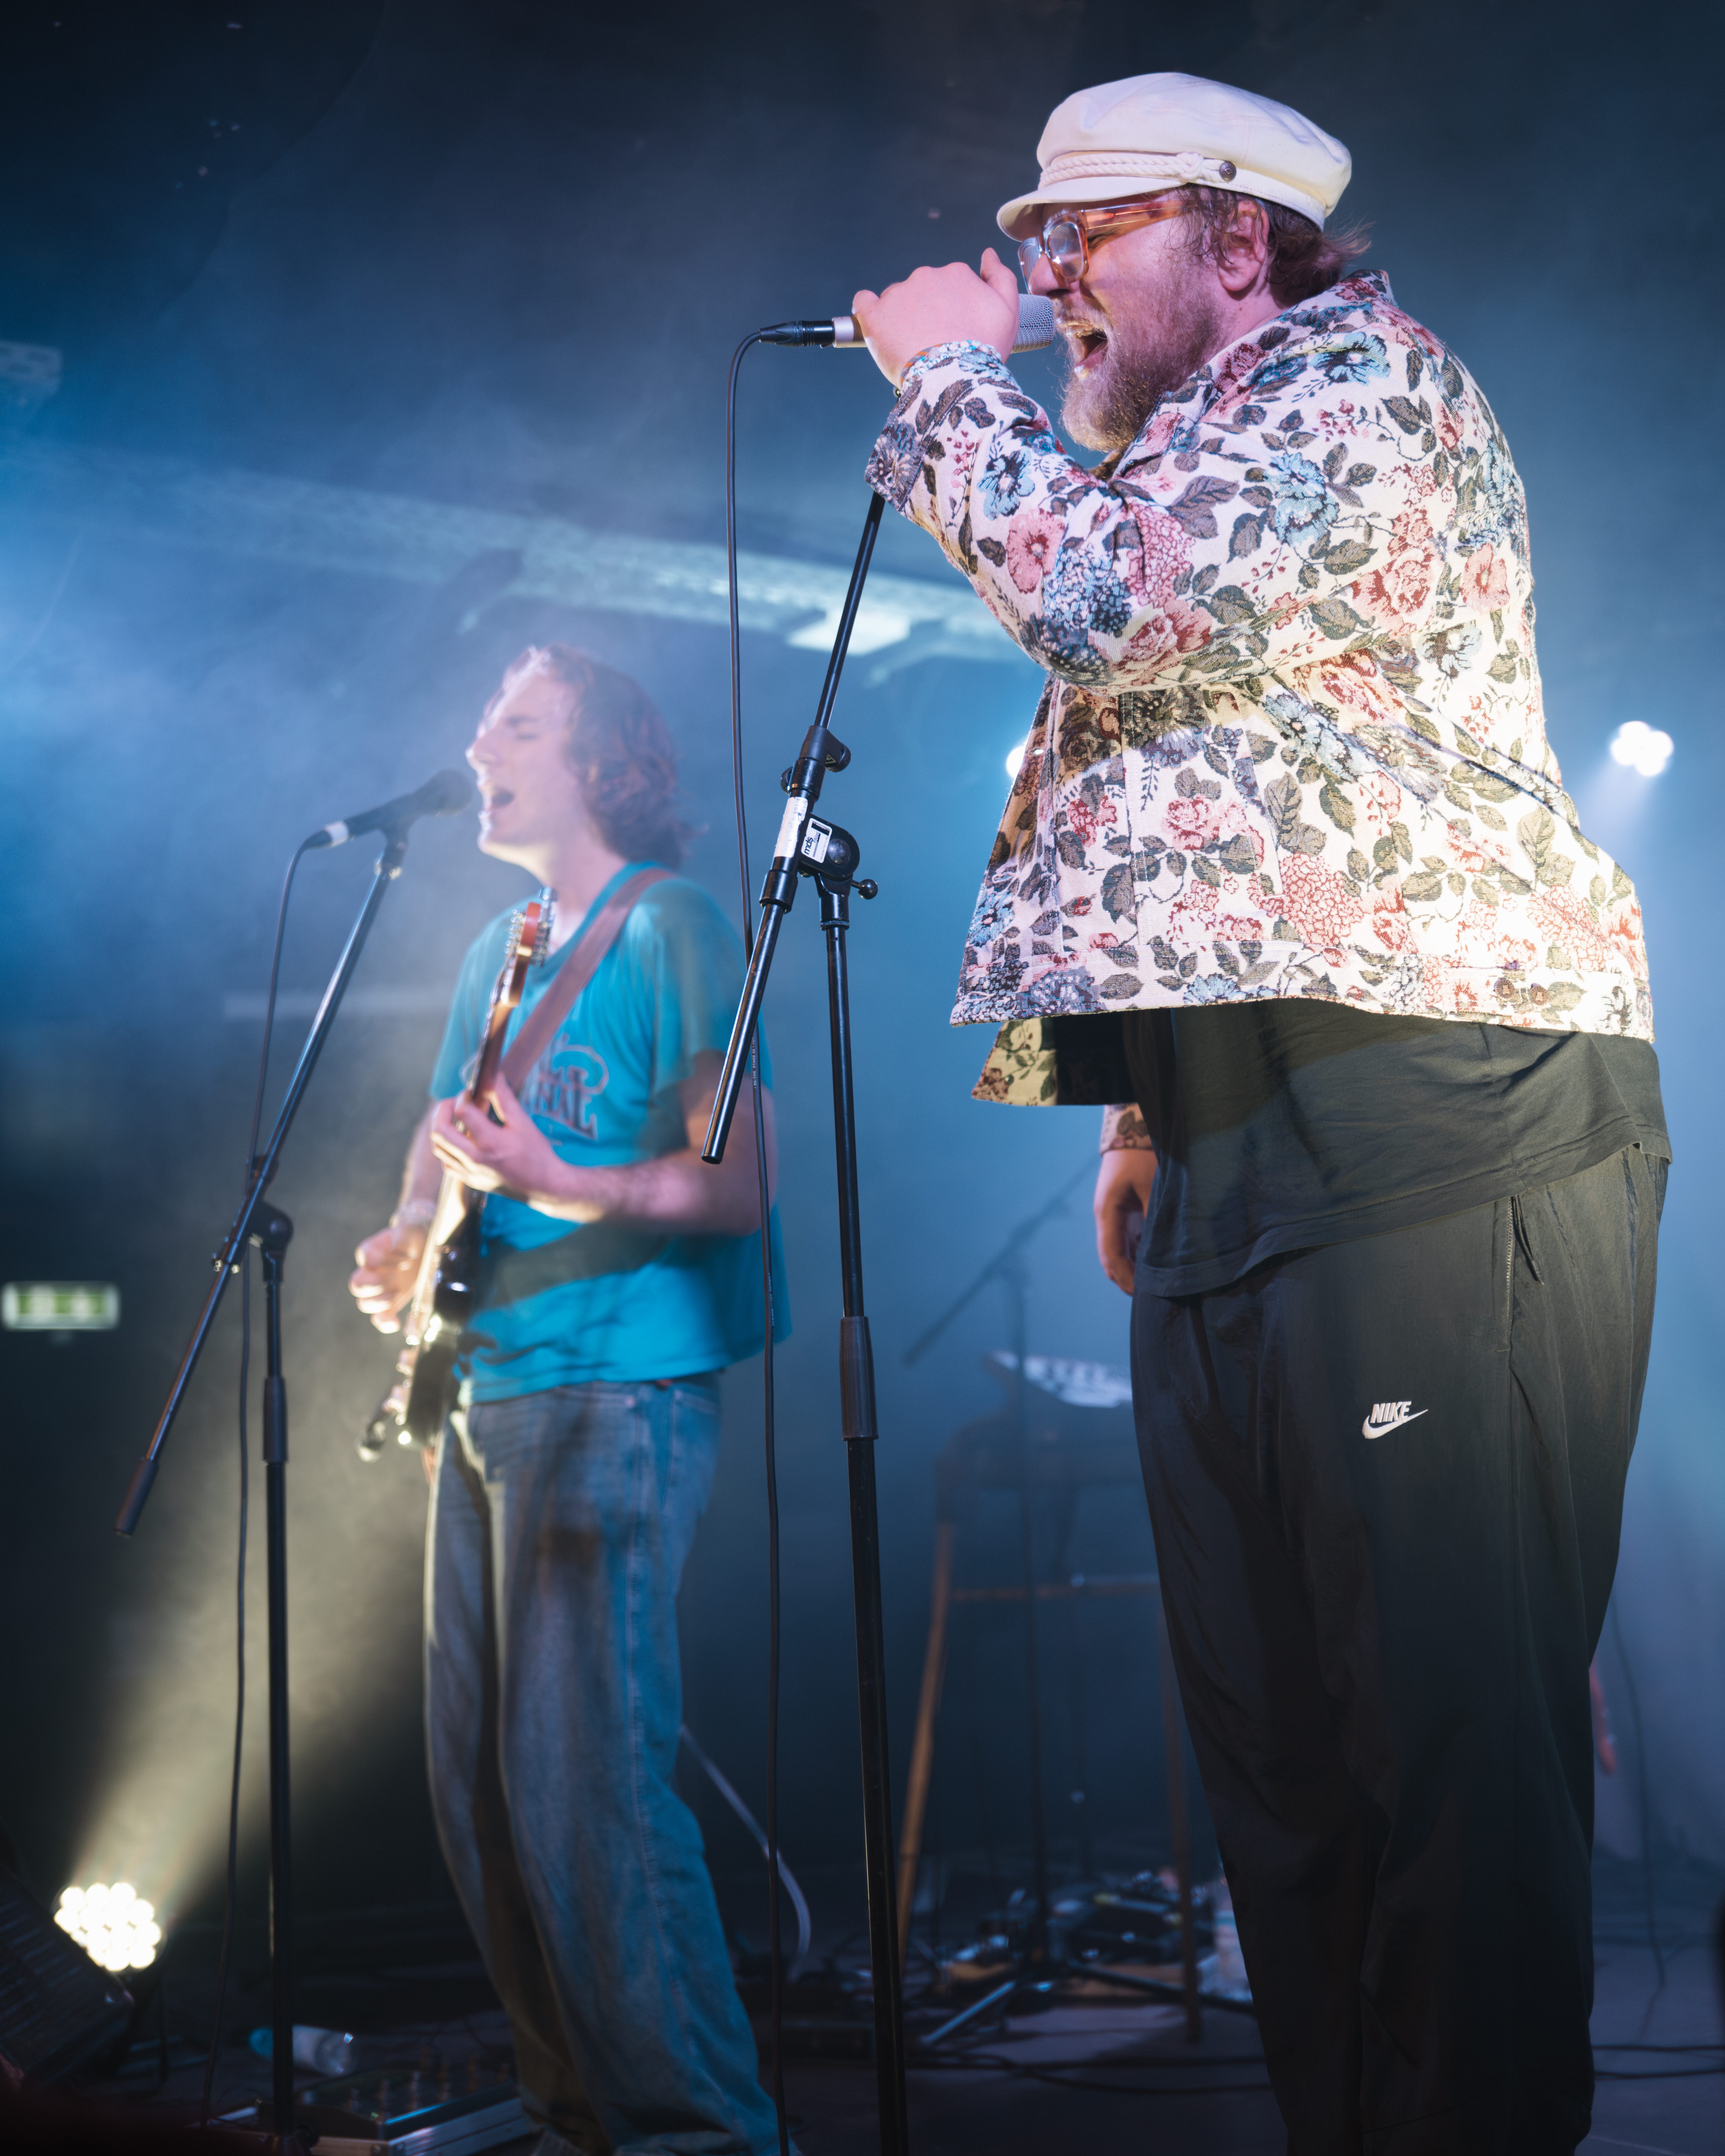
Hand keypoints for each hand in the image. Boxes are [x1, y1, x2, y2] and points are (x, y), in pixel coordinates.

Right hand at [349, 1223, 425, 1334]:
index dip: (386, 1260)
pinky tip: (397, 1322)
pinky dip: (386, 1323)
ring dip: (380, 1303)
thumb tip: (396, 1249)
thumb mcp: (411, 1231)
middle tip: (397, 1278)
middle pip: (357, 1285)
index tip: (408, 1259)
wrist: (422, 1248)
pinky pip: (379, 1318)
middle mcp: (369, 1272)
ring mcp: (378, 1289)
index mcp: (370, 1252)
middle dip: (377, 1284)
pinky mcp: (389, 1302)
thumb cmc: (413, 1239)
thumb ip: (402, 1238)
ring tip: (399, 1292)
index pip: (368, 1259)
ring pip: (363, 1303)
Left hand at [431, 1078, 600, 1218]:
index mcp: (490, 1142)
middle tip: (453, 1103)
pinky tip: (460, 1141)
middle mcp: (476, 1159)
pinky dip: (447, 1149)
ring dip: (442, 1129)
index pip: (463, 1112)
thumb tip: (493, 1076)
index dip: (463, 1096)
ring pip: (438, 1148)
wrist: (544, 1186)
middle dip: (442, 1110)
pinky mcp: (470, 1181)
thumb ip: (504, 1098)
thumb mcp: (523, 1122)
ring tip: (455, 1119)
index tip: (470, 1093)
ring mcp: (470, 1173)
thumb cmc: (537, 1153)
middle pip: (440, 1131)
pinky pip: (446, 1163)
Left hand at [851, 248, 1019, 386]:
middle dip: (926, 312)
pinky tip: (878, 327)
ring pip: (897, 299)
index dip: (951, 309)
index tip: (954, 329)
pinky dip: (868, 311)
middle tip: (934, 343)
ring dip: (901, 317)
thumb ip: (999, 276)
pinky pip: (864, 302)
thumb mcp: (1007, 311)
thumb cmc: (983, 350)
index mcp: (957, 274)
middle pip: (922, 291)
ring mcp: (899, 293)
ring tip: (912, 347)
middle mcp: (927, 276)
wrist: (954, 378)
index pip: (949, 285)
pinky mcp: (875, 314)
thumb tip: (987, 254)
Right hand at [1094, 1147, 1156, 1295]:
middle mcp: (1106, 1218)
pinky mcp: (1123, 1214)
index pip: (1111, 1254)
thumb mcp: (1152, 1188)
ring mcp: (1113, 1217)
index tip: (1140, 1292)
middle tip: (1148, 1296)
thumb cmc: (1142, 1157)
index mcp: (1107, 1213)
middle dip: (1126, 1279)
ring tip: (1151, 1286)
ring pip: (1118, 1253)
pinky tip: (1152, 1267)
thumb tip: (1165, 1251)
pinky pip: (1126, 1242)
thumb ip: (1156, 1218)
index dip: (1125, 1276)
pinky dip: (1136, 1257)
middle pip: (1110, 1259)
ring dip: (1131, 1270)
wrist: (1132, 1133)